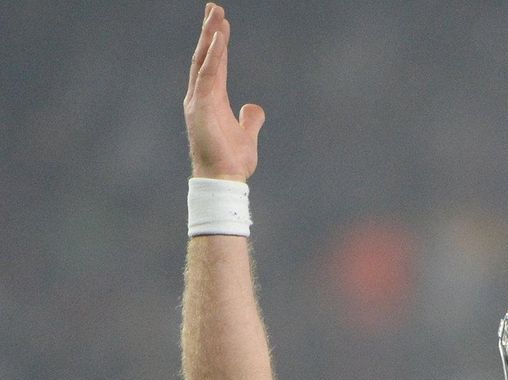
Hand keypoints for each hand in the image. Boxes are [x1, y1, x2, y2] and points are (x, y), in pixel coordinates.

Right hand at [183, 3, 263, 180]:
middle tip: (214, 7)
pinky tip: (220, 38)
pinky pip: (208, 74)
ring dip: (211, 36)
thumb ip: (250, 119)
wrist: (224, 179)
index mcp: (211, 100)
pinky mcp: (200, 106)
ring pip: (204, 60)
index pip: (215, 64)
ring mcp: (198, 100)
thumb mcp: (247, 134)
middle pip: (205, 56)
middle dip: (210, 31)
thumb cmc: (231, 160)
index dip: (218, 43)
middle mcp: (201, 96)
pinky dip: (214, 55)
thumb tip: (254, 107)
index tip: (222, 22)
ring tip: (216, 14)